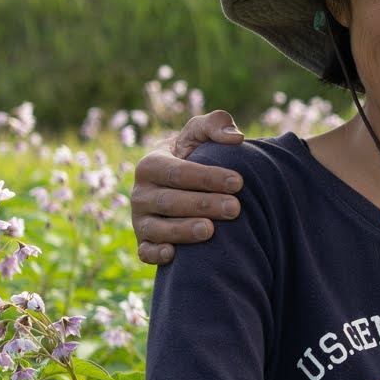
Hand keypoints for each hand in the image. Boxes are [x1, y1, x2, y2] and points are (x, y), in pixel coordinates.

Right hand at [132, 111, 246, 265]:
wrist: (184, 184)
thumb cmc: (195, 154)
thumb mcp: (201, 134)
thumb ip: (216, 124)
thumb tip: (235, 138)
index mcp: (150, 164)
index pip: (178, 172)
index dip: (208, 177)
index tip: (239, 182)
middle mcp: (140, 194)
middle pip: (170, 201)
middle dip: (203, 205)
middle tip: (235, 208)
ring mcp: (140, 220)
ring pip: (157, 228)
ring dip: (183, 230)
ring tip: (210, 230)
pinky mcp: (144, 242)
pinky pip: (145, 251)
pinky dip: (155, 254)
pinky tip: (173, 255)